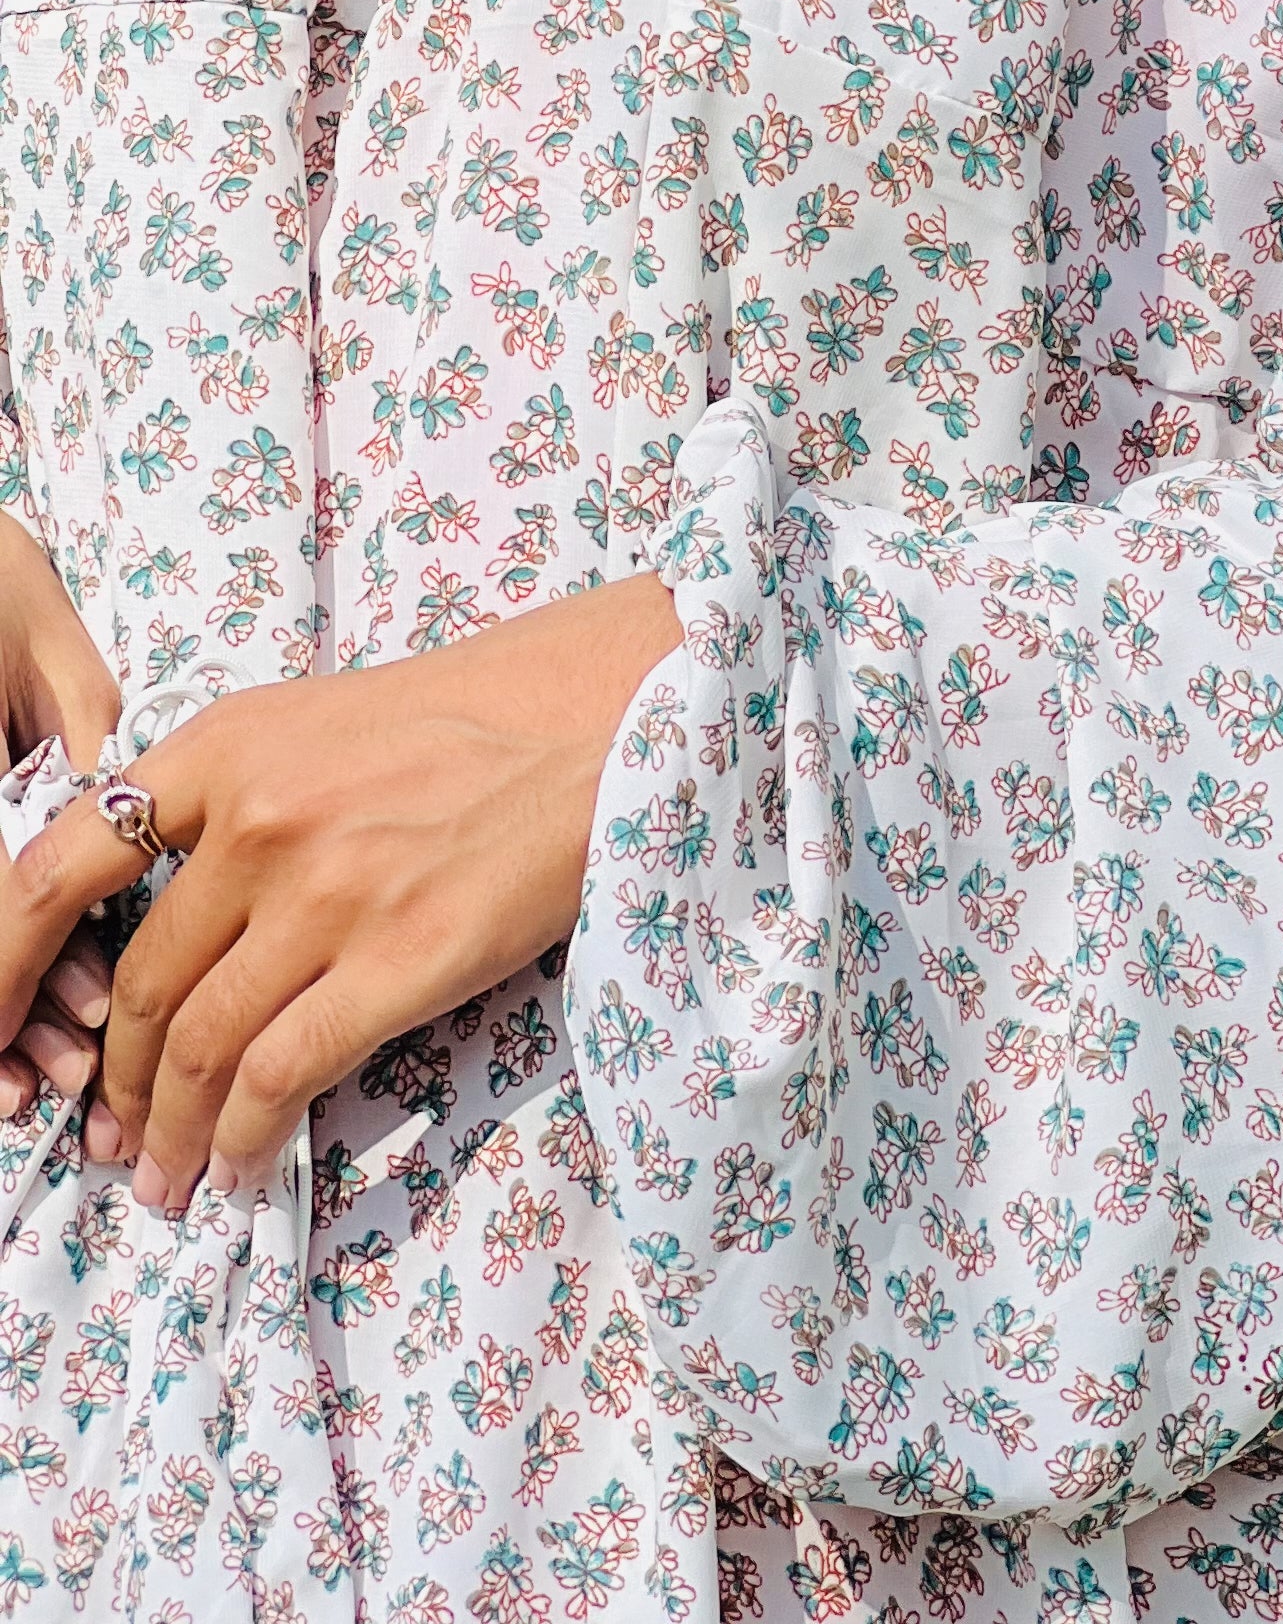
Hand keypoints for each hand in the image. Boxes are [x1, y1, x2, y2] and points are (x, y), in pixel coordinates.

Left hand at [0, 574, 681, 1214]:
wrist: (604, 719)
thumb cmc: (469, 722)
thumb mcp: (320, 724)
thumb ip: (233, 803)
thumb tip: (165, 928)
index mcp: (227, 746)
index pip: (59, 863)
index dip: (5, 964)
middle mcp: (262, 818)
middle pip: (145, 983)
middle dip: (118, 1082)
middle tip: (114, 1137)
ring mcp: (330, 891)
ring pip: (205, 1045)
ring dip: (172, 1131)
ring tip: (167, 1179)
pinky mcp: (401, 957)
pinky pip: (285, 1075)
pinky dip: (247, 1139)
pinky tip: (240, 1170)